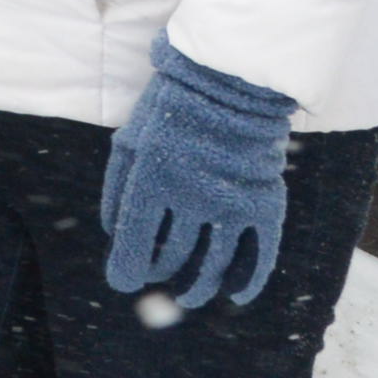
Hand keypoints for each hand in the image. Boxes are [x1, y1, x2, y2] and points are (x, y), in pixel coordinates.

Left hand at [99, 35, 300, 308]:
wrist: (229, 81)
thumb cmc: (170, 110)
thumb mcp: (130, 142)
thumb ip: (117, 190)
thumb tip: (112, 237)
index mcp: (152, 180)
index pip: (133, 244)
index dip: (126, 270)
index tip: (123, 282)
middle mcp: (192, 197)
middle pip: (171, 257)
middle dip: (158, 273)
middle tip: (154, 276)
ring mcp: (232, 203)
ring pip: (213, 265)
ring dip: (199, 287)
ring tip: (188, 295)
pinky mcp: (265, 204)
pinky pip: (259, 256)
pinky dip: (249, 282)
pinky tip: (236, 295)